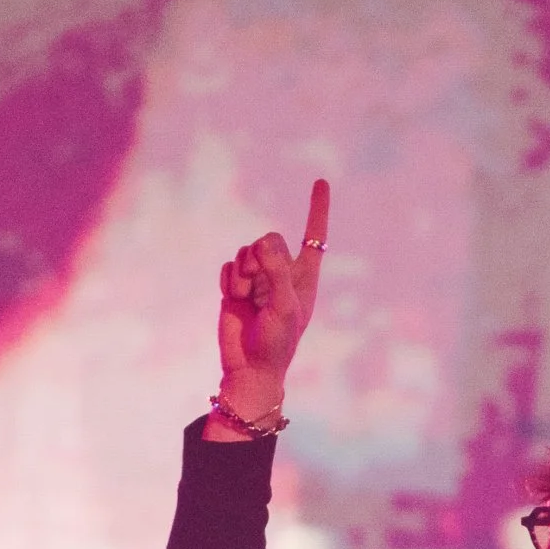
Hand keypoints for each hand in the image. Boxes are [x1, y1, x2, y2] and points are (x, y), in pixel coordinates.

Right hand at [214, 179, 330, 413]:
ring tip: (247, 300)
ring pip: (246, 252)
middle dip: (261, 258)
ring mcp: (258, 279)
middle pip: (270, 239)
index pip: (315, 237)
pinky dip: (229, 281)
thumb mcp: (284, 307)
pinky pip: (228, 266)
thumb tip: (262, 242)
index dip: (317, 209)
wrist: (248, 367)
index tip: (321, 181)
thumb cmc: (276, 342)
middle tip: (259, 286)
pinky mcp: (235, 286)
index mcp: (305, 278)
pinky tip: (234, 300)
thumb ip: (276, 271)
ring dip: (244, 274)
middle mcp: (282, 274)